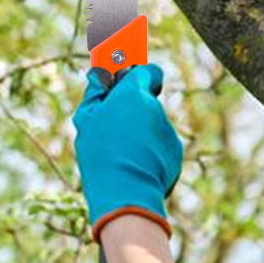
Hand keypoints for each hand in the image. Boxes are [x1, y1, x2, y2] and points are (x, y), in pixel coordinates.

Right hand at [74, 64, 182, 241]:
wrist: (125, 191)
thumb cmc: (100, 151)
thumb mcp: (87, 119)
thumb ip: (96, 91)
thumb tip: (97, 72)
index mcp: (133, 94)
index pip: (148, 71)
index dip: (138, 74)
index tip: (127, 79)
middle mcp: (156, 108)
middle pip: (146, 101)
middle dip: (132, 109)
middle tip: (111, 127)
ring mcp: (168, 131)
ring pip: (152, 125)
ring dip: (140, 133)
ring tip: (120, 153)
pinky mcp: (175, 153)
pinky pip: (160, 146)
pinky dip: (149, 152)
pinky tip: (133, 166)